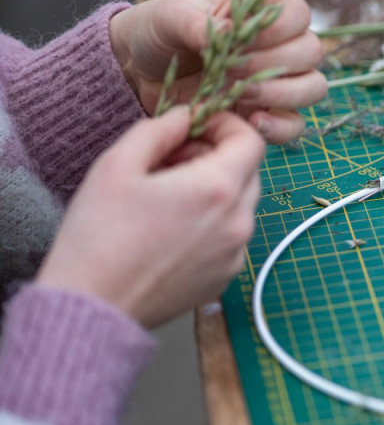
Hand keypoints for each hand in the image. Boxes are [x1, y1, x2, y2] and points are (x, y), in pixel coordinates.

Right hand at [36, 109, 264, 328]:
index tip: (198, 129)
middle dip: (216, 157)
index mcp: (217, 189)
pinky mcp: (225, 277)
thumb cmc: (98, 237)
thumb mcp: (117, 165)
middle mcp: (238, 222)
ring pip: (240, 204)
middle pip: (248, 171)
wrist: (92, 307)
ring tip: (166, 197)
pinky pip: (230, 236)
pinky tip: (170, 229)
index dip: (226, 126)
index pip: (251, 141)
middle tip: (171, 162)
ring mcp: (235, 253)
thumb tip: (184, 117)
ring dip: (214, 191)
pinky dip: (212, 223)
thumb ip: (158, 131)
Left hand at [109, 0, 326, 142]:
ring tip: (243, 93)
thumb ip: (197, 23)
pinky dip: (281, 126)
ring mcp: (278, 80)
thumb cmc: (158, 32)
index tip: (244, 37)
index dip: (280, 26)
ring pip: (313, 87)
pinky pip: (295, 124)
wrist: (138, 72)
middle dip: (275, 62)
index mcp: (262, 7)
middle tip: (235, 67)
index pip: (298, 11)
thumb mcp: (169, 18)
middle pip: (311, 51)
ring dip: (283, 93)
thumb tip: (227, 35)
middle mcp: (279, 43)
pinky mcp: (267, 112)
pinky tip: (252, 121)